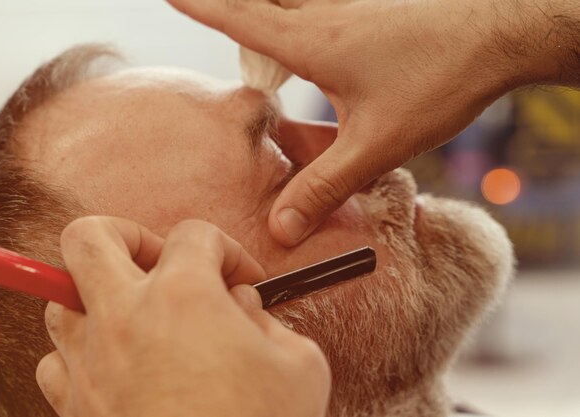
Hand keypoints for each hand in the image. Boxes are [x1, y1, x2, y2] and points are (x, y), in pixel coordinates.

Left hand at [36, 217, 330, 416]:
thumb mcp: (300, 365)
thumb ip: (269, 322)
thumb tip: (242, 309)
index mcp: (184, 294)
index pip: (194, 234)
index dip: (226, 250)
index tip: (242, 282)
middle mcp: (126, 316)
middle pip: (89, 237)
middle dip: (124, 235)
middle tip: (156, 260)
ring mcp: (90, 361)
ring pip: (59, 300)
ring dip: (96, 299)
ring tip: (137, 318)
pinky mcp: (73, 407)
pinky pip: (55, 362)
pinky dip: (80, 356)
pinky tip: (115, 368)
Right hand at [166, 0, 577, 245]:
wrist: (502, 34)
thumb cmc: (439, 80)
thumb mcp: (377, 144)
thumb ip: (325, 186)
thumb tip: (281, 224)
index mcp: (312, 40)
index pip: (239, 17)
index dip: (201, 7)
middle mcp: (324, 12)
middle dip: (232, 7)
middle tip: (218, 19)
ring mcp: (350, 2)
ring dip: (272, 10)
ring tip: (268, 48)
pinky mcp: (373, 4)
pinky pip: (323, 3)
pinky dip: (306, 13)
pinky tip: (326, 39)